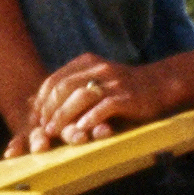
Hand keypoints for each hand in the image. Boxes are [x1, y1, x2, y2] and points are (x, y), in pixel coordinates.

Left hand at [10, 52, 173, 153]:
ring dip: (64, 116)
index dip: (42, 101)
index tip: (36, 119)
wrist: (160, 85)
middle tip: (43, 128)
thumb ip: (69, 87)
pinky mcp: (127, 97)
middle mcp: (99, 69)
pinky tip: (81, 130)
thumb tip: (33, 101)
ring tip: (56, 132)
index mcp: (87, 63)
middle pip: (64, 87)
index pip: (55, 80)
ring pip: (81, 96)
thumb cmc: (123, 88)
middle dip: (50, 110)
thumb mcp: (95, 79)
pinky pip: (105, 107)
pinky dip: (90, 119)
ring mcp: (114, 82)